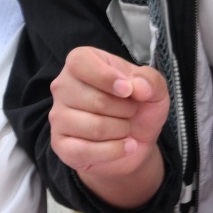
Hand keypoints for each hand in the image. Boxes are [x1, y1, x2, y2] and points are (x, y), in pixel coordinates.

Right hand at [48, 46, 169, 209]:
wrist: (133, 143)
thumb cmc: (138, 108)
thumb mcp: (154, 90)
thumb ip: (151, 80)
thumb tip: (137, 87)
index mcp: (80, 62)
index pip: (80, 63)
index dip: (106, 78)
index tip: (128, 91)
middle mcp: (62, 86)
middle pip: (95, 100)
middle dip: (125, 110)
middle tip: (130, 111)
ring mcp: (57, 117)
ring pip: (95, 128)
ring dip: (121, 130)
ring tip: (125, 128)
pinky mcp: (60, 145)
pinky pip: (85, 150)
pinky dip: (115, 151)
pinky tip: (125, 146)